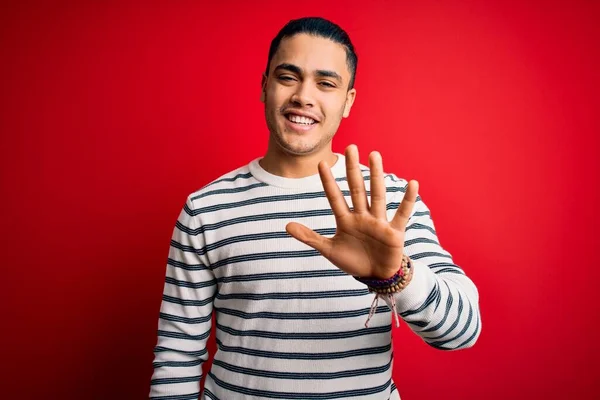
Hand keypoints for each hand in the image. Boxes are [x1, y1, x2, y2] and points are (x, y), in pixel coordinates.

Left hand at [286, 145, 418, 279]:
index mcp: (346, 220)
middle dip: (353, 169)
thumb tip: (286, 225)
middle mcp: (362, 216)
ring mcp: (379, 222)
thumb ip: (309, 237)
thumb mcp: (329, 250)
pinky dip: (407, 200)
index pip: (335, 198)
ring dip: (376, 176)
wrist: (376, 276)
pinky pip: (402, 214)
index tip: (322, 163)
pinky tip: (412, 183)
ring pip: (377, 195)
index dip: (328, 182)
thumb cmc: (354, 260)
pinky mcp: (394, 232)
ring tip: (375, 155)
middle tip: (350, 147)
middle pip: (357, 189)